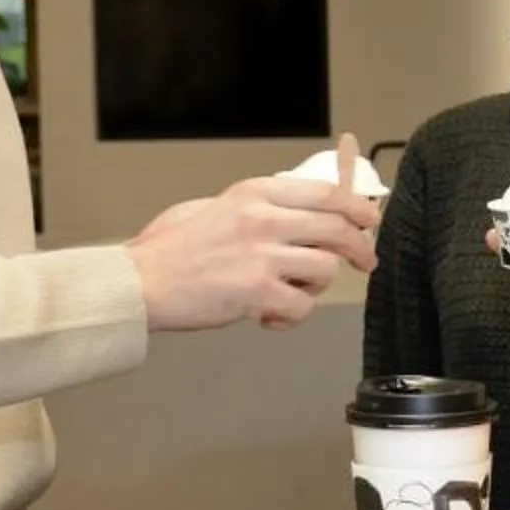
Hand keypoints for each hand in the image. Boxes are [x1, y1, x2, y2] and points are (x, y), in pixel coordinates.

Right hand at [130, 164, 380, 332]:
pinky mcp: (257, 292)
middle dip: (360, 248)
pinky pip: (302, 307)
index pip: (326, 192)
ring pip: (326, 270)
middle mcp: (263, 219)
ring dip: (316, 286)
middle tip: (365, 261)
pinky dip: (290, 316)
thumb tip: (301, 213)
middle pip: (337, 229)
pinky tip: (268, 315)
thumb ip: (258, 207)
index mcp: (255, 193)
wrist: (140, 281)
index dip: (356, 206)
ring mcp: (262, 256)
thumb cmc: (170, 248)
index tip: (369, 218)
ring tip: (290, 292)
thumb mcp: (217, 206)